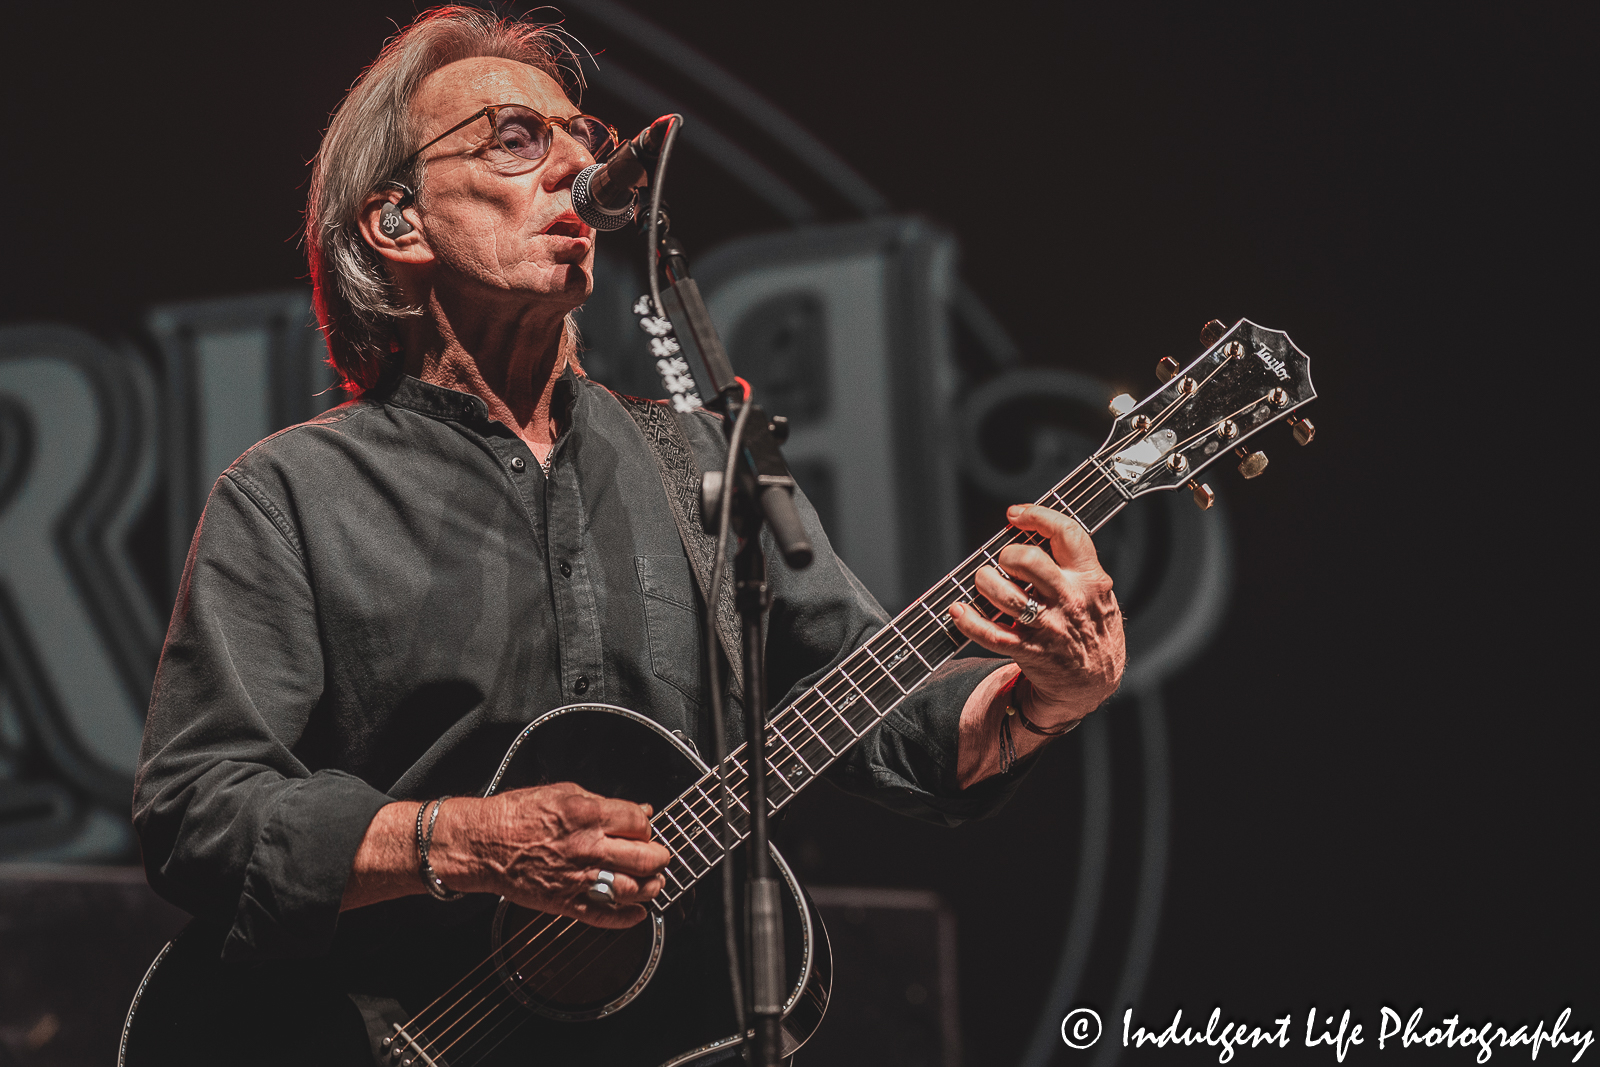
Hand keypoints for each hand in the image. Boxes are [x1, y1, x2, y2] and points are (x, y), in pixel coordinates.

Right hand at [436, 783, 672, 928]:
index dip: (647, 827)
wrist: (482, 843)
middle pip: (644, 857)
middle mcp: (587, 847)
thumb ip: (604, 802)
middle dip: (659, 858)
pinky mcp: (565, 902)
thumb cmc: (516, 815)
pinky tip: (636, 914)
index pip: (638, 823)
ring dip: (650, 887)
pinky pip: (604, 916)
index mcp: (587, 815)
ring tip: (654, 882)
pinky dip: (626, 919)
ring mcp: (578, 877)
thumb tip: (638, 810)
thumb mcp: (563, 792)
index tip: (644, 829)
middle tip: (659, 857)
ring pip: (632, 889)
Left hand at [949, 504, 1125, 724]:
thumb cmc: (1090, 626)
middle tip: (1004, 562)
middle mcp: (1071, 600)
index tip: (1015, 515)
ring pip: (1007, 596)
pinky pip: (992, 635)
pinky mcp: (1030, 652)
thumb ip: (1072, 565)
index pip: (1067, 534)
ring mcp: (1049, 628)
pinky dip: (969, 622)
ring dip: (986, 583)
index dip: (1037, 516)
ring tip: (984, 582)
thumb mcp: (1096, 591)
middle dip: (1007, 555)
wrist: (1094, 682)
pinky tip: (958, 611)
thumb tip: (1026, 533)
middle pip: (1030, 561)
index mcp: (1090, 579)